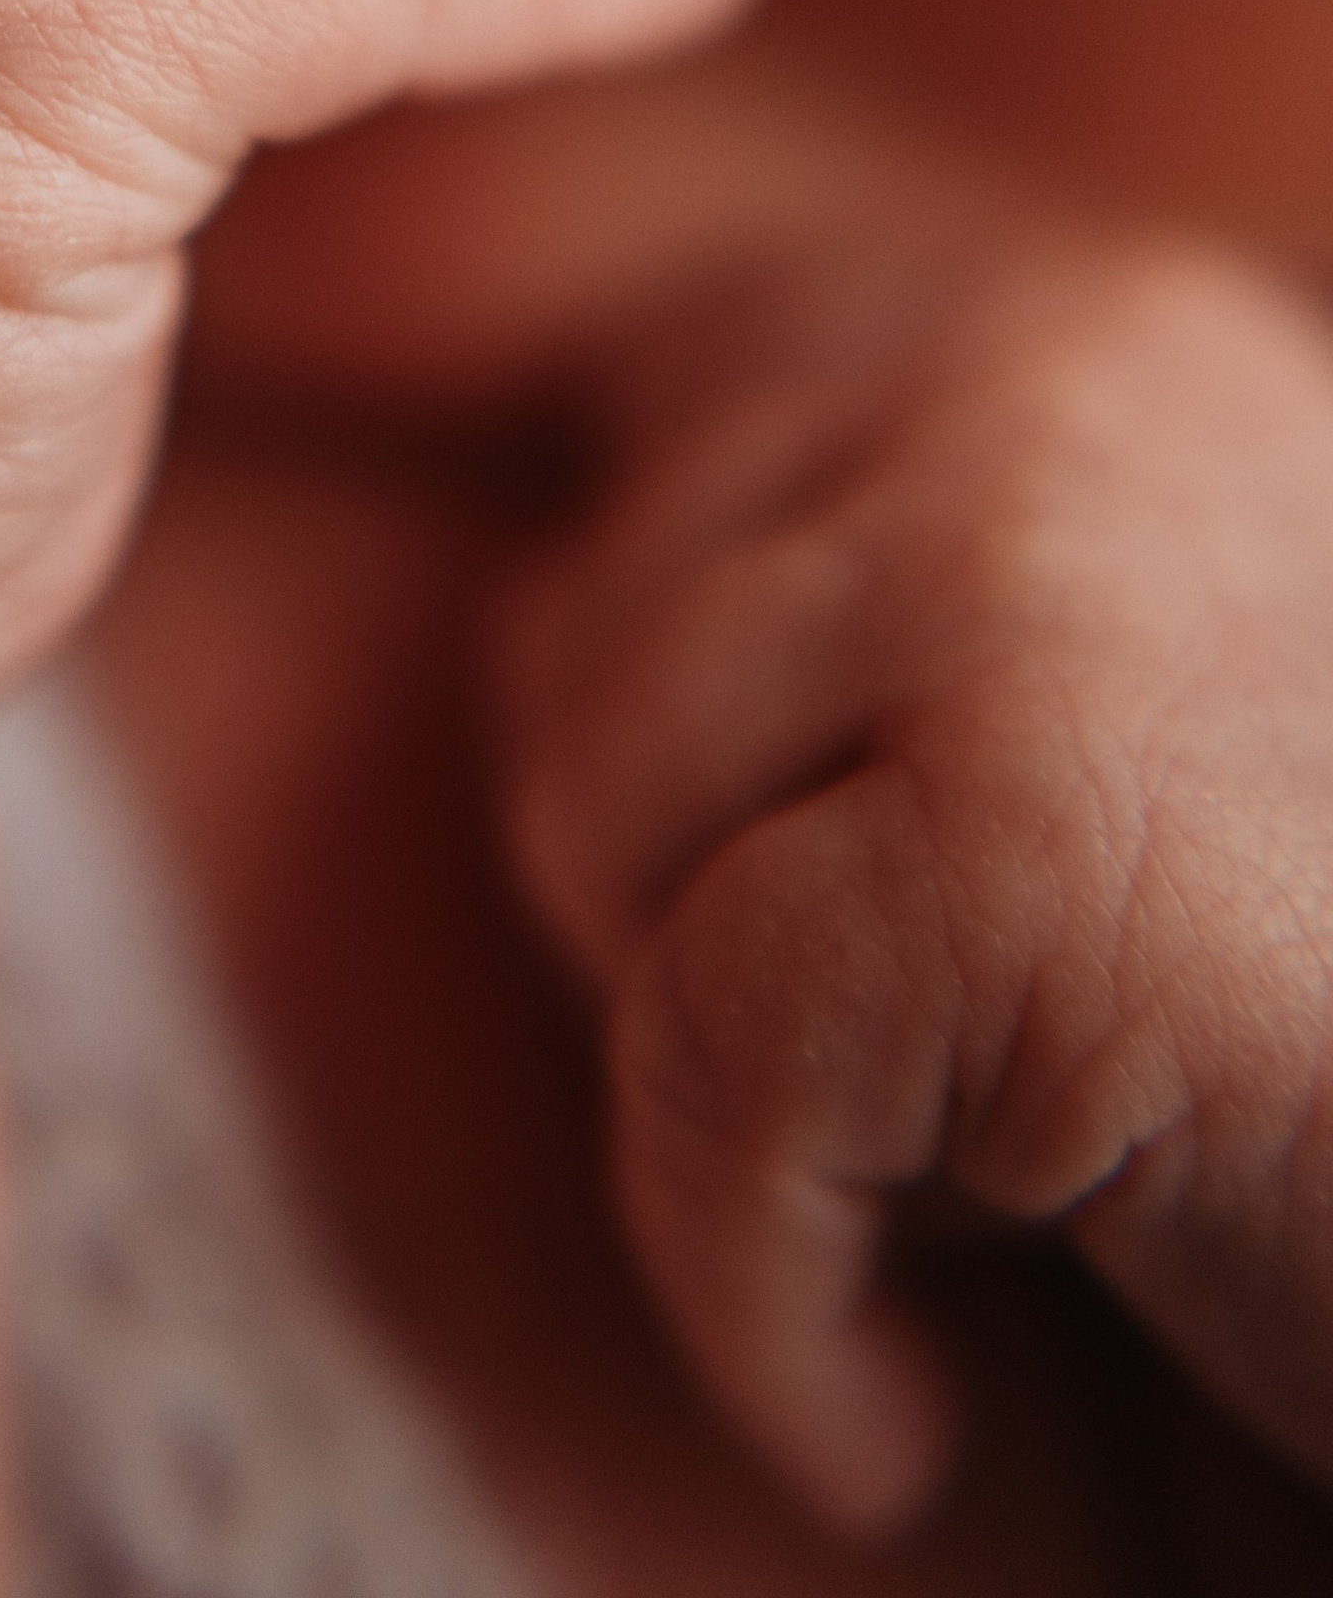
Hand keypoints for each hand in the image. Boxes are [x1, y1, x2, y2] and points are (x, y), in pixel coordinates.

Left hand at [489, 234, 1332, 1536]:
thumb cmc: (1325, 1030)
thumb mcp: (1070, 714)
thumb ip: (839, 582)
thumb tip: (482, 549)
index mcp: (1068, 317)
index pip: (654, 390)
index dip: (671, 705)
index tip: (823, 912)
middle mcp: (1040, 369)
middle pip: (572, 636)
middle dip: (699, 910)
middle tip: (954, 1089)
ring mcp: (1027, 575)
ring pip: (587, 817)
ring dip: (735, 1087)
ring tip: (975, 1189)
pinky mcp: (1024, 838)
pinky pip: (701, 1053)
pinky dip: (760, 1298)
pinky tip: (902, 1413)